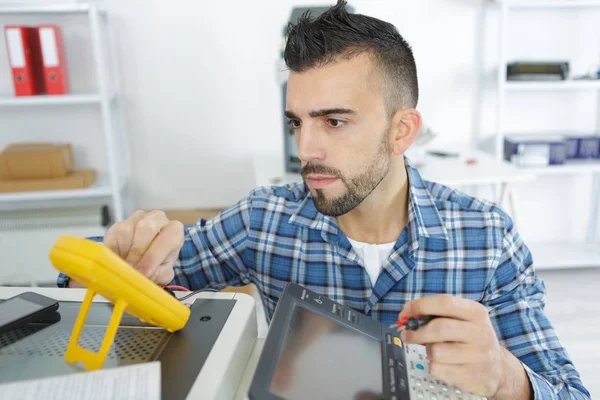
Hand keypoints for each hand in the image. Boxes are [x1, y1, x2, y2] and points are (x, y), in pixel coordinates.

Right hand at [101, 210, 183, 285]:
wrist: (143, 259)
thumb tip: (144, 278)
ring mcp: (138, 218)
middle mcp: (158, 219)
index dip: (154, 257)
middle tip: (133, 270)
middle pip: (147, 229)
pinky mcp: (119, 223)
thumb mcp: (163, 272)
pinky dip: (115, 250)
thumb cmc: (157, 263)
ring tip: (127, 266)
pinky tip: (120, 259)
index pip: (167, 238)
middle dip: (138, 253)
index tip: (144, 272)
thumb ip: (158, 274)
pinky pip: (114, 235)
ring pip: (128, 230)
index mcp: (174, 230)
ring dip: (126, 252)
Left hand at [398, 295, 529, 398]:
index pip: (445, 302)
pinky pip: (437, 369)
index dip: (420, 305)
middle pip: (439, 328)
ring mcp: (478, 356)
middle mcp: (480, 332)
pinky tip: (444, 364)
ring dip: (427, 351)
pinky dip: (434, 367)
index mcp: (476, 312)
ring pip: (435, 351)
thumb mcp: (465, 320)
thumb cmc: (473, 340)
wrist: (499, 370)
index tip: (406, 312)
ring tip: (436, 351)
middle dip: (417, 332)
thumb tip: (408, 315)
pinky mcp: (471, 376)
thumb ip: (439, 314)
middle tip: (408, 335)